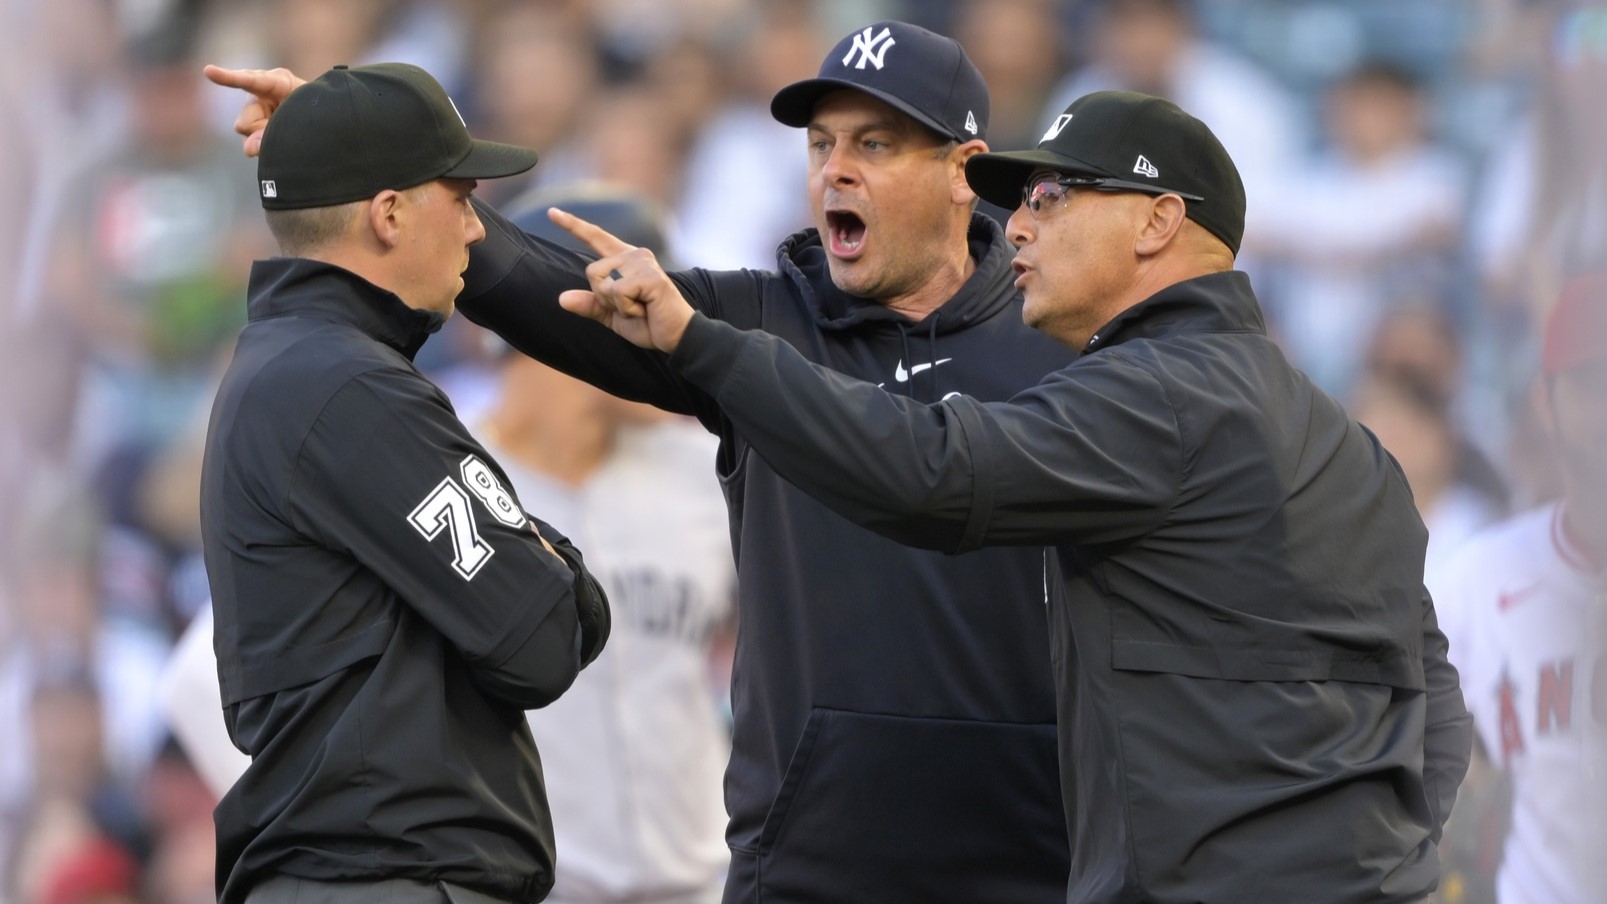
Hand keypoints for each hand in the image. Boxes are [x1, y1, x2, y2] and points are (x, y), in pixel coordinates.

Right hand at [202, 64, 307, 156]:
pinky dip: (259, 146)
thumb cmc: (316, 110)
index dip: (229, 77)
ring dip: (263, 138)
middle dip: (261, 132)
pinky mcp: (255, 128)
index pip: (251, 80)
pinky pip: (250, 143)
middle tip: (285, 128)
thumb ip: (279, 128)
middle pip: (245, 121)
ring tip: (286, 131)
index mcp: (278, 81)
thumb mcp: (304, 116)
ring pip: (246, 132)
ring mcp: (254, 111)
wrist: (323, 119)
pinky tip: (269, 145)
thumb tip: (248, 149)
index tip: (208, 71)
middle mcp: (260, 94)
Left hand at [550, 207, 694, 352]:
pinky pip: (617, 292)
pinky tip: (646, 309)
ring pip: (602, 283)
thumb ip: (590, 305)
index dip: (573, 225)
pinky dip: (627, 308)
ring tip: (641, 308)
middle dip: (604, 298)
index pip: (596, 238)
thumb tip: (562, 299)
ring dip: (616, 305)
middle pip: (592, 272)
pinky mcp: (649, 275)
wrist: (676, 337)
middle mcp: (634, 255)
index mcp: (625, 260)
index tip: (552, 212)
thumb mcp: (612, 315)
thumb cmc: (648, 324)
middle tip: (632, 308)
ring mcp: (643, 262)